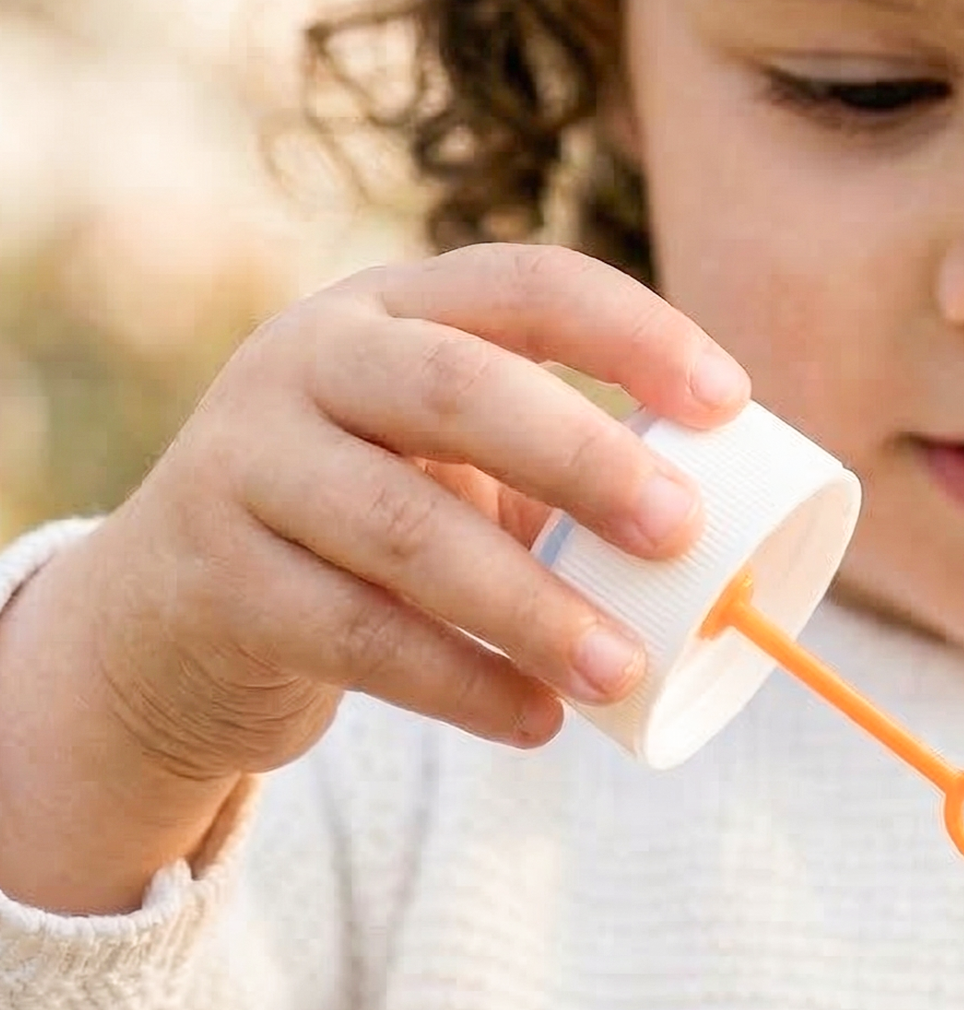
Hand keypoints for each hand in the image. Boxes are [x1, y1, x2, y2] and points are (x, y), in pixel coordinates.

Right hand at [61, 241, 746, 782]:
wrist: (177, 618)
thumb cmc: (368, 539)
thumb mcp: (447, 474)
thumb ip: (558, 489)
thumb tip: (741, 561)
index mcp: (393, 314)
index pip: (523, 285)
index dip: (632, 334)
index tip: (731, 403)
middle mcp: (311, 363)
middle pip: (458, 388)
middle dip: (584, 458)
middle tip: (683, 535)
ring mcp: (251, 466)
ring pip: (406, 531)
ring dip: (532, 608)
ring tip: (623, 672)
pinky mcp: (222, 580)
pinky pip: (358, 637)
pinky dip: (462, 686)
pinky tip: (538, 724)